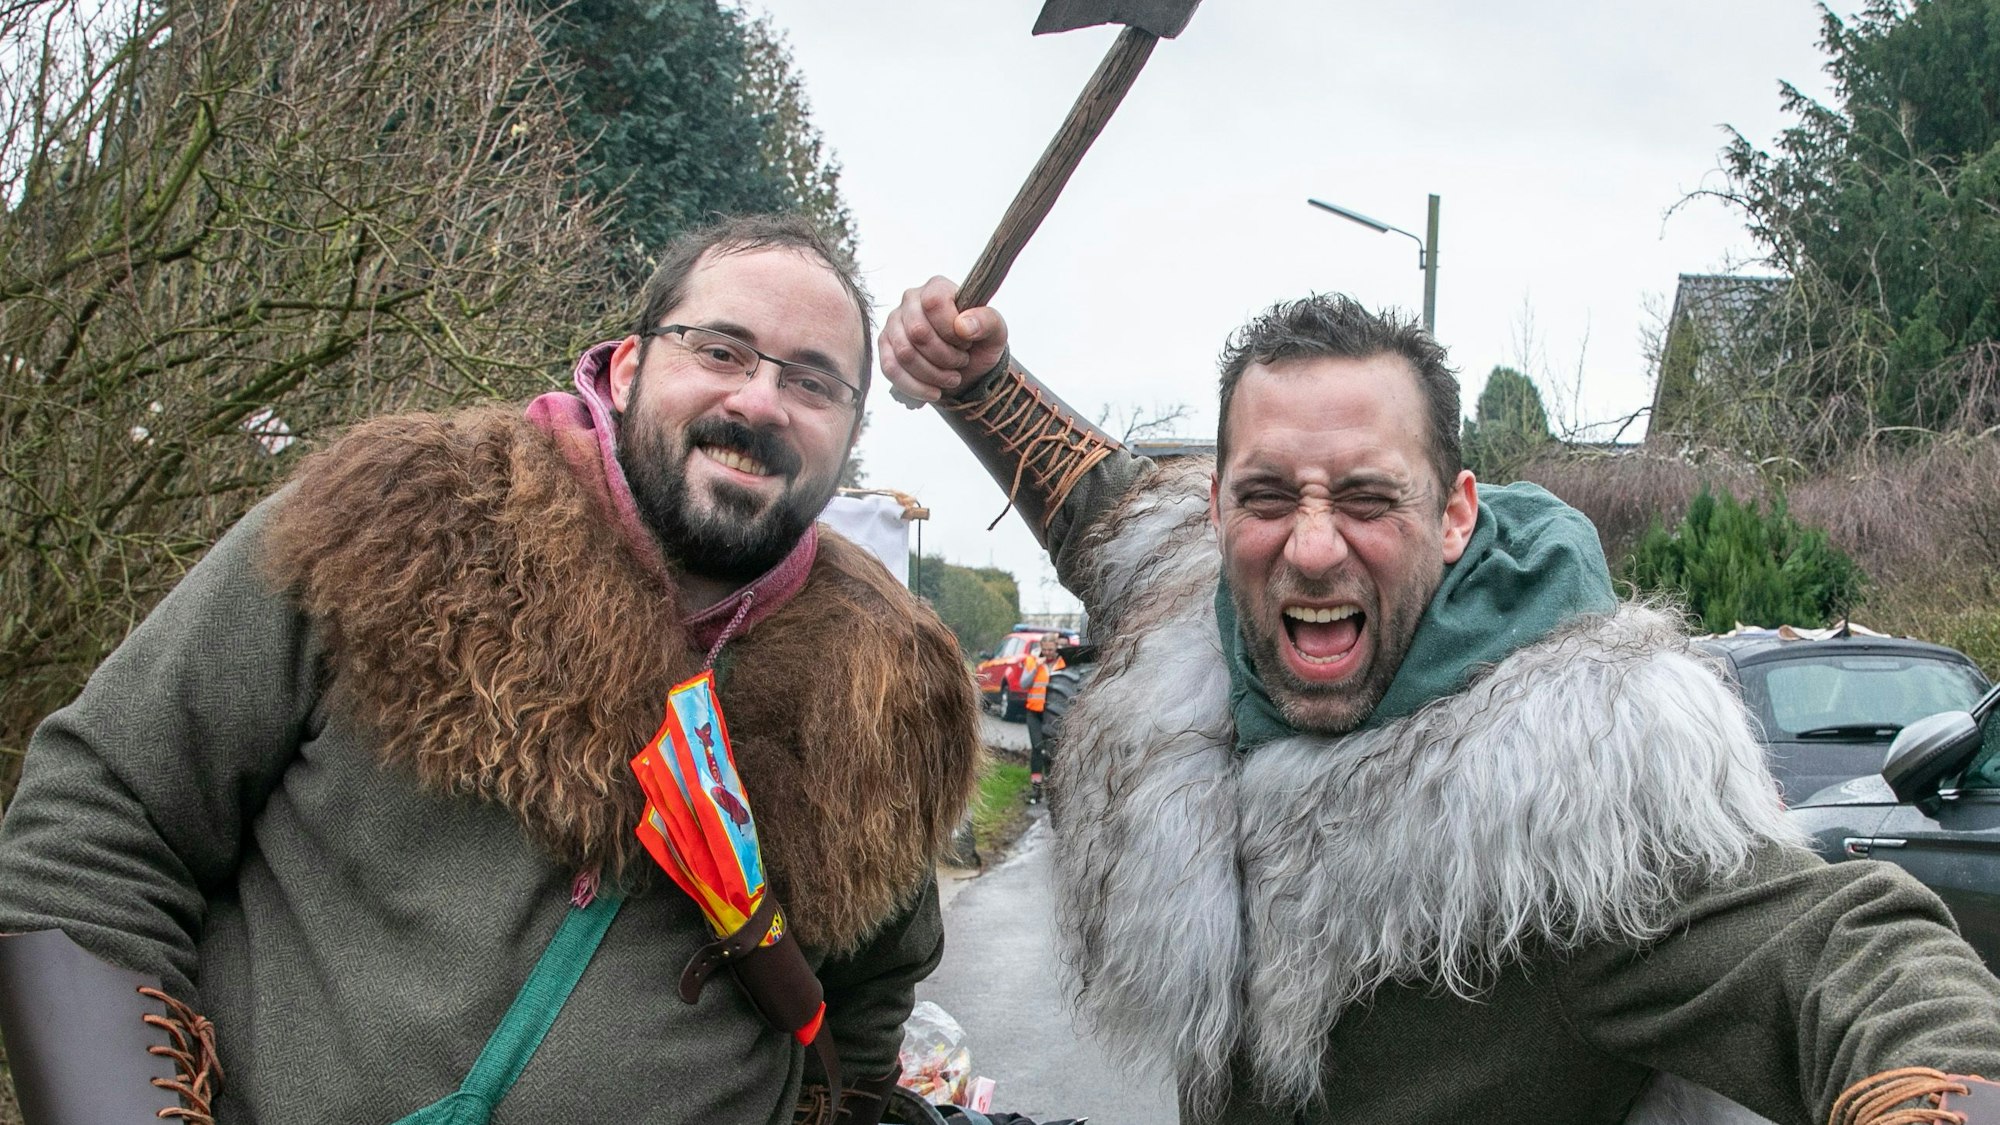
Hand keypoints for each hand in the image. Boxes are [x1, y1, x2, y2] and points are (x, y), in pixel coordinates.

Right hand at [878, 276, 1008, 405]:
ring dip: (933, 374)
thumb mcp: (996, 332)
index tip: (966, 342)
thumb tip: (963, 325)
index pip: (934, 303)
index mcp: (937, 287)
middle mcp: (910, 300)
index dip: (952, 330)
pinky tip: (934, 392)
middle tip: (961, 362)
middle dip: (945, 357)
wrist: (967, 367)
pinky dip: (915, 387)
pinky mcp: (885, 346)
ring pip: (904, 354)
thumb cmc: (979, 343)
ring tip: (951, 378)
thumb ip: (987, 321)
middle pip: (918, 332)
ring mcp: (894, 323)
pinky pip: (890, 369)